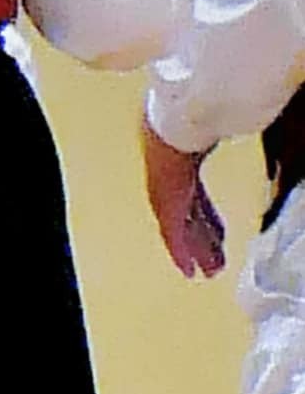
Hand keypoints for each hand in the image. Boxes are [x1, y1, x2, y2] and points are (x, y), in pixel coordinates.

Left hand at [142, 118, 224, 278]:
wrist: (169, 127)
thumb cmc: (182, 122)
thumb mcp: (202, 136)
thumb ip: (212, 145)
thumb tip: (229, 134)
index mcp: (180, 169)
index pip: (196, 201)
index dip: (206, 220)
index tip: (214, 234)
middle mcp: (170, 187)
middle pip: (190, 221)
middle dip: (203, 242)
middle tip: (212, 262)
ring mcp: (164, 199)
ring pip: (182, 233)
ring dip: (196, 253)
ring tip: (208, 271)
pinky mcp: (164, 209)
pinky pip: (173, 237)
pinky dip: (180, 254)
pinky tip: (188, 269)